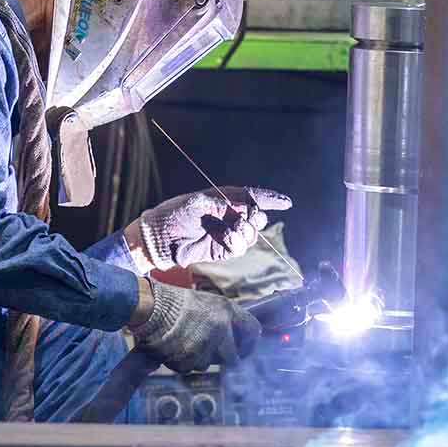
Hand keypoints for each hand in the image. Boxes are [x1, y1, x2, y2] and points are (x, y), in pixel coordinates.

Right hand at [128, 281, 261, 373]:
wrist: (150, 307)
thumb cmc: (174, 302)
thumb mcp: (206, 302)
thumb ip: (224, 317)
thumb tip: (236, 333)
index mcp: (227, 311)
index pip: (253, 330)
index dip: (250, 342)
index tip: (245, 348)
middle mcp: (220, 329)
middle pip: (233, 356)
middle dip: (224, 357)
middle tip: (211, 353)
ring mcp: (205, 346)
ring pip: (209, 364)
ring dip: (200, 358)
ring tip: (185, 343)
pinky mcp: (189, 359)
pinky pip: (190, 367)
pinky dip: (183, 362)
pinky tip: (175, 348)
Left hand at [131, 187, 291, 271]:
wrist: (161, 239)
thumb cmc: (174, 214)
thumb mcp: (198, 201)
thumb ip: (225, 202)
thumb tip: (247, 206)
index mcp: (225, 198)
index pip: (254, 196)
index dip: (272, 199)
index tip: (286, 203)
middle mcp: (230, 215)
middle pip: (258, 216)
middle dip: (254, 216)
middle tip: (241, 216)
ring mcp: (228, 233)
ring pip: (252, 233)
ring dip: (243, 231)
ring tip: (226, 230)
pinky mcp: (224, 250)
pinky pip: (241, 247)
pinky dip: (234, 242)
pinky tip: (222, 239)